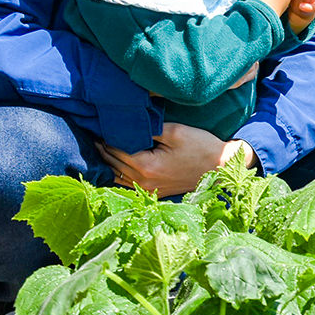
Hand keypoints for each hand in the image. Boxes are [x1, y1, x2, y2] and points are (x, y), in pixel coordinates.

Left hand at [97, 124, 251, 195]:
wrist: (220, 168)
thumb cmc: (201, 147)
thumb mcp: (176, 131)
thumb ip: (149, 129)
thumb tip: (128, 125)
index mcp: (145, 166)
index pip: (114, 149)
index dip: (104, 135)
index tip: (97, 123)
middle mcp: (142, 181)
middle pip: (111, 163)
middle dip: (101, 147)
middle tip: (93, 130)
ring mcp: (147, 189)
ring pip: (115, 175)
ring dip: (106, 160)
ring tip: (99, 144)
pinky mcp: (153, 191)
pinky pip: (125, 182)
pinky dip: (116, 171)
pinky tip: (113, 161)